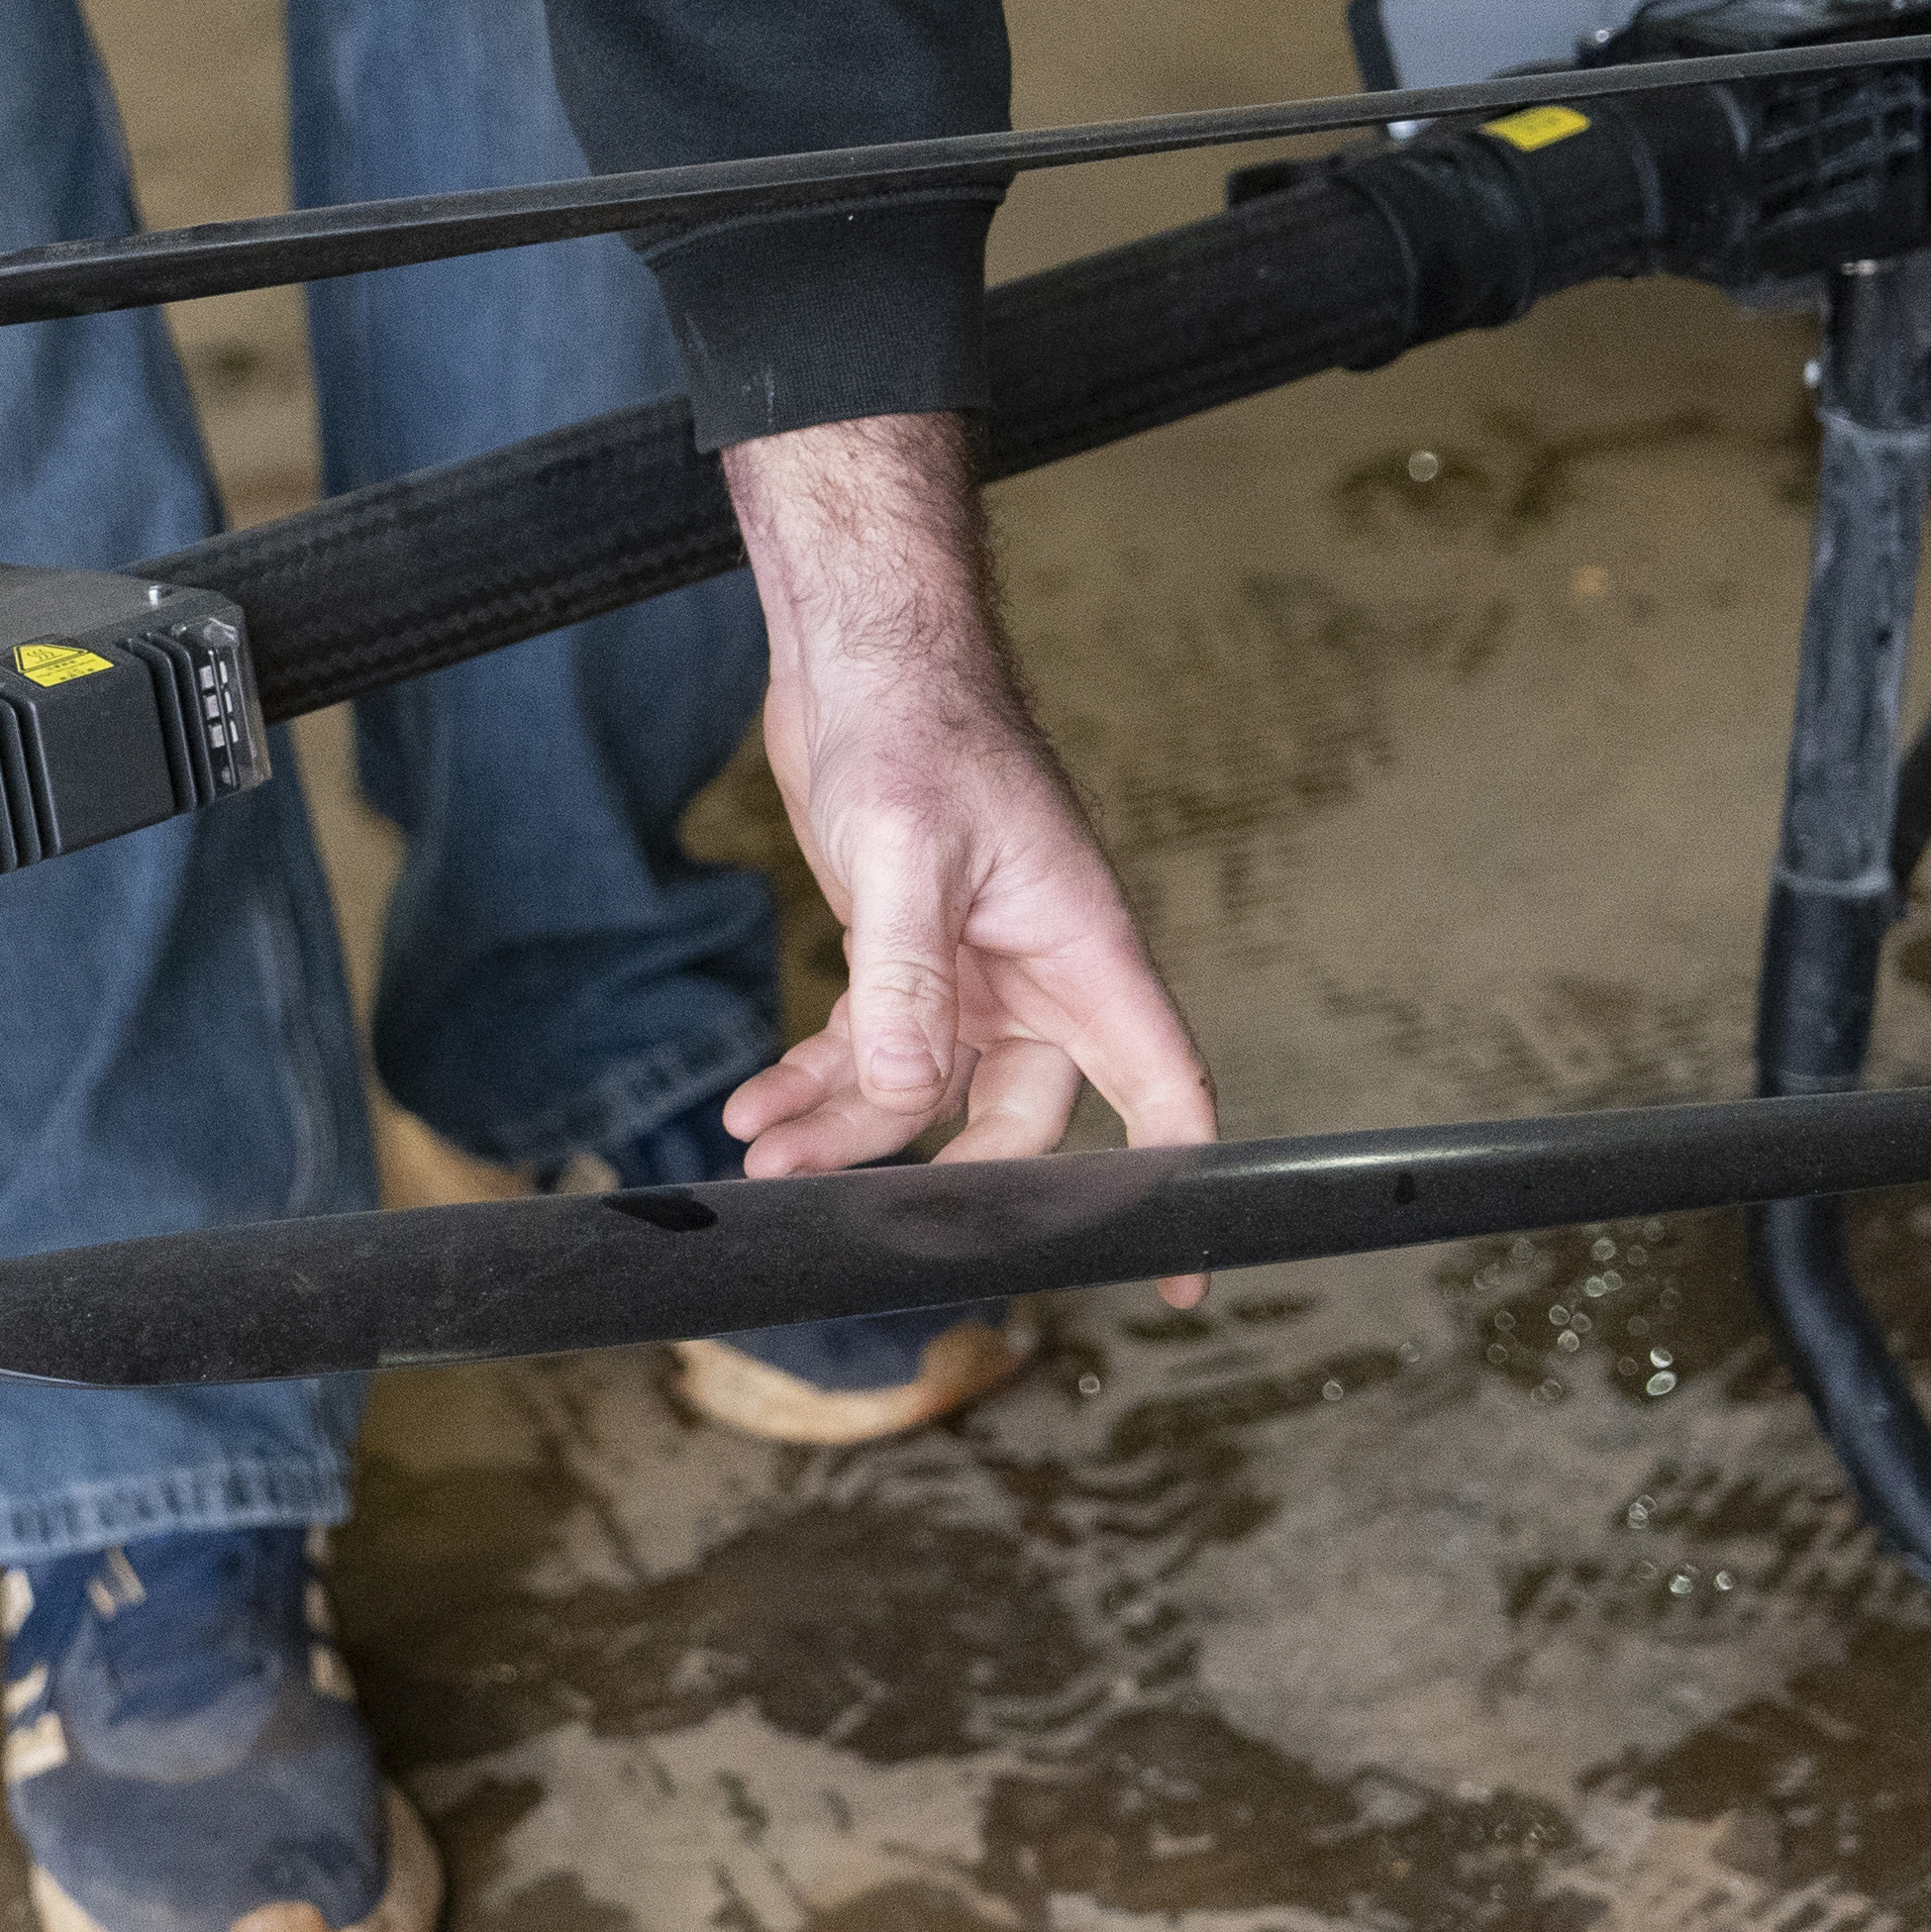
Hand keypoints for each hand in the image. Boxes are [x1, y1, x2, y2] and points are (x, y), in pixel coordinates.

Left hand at [714, 418, 1215, 1291]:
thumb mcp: (906, 848)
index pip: (1165, 1091)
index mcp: (1082, 952)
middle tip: (846, 1216)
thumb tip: (901, 1091)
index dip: (1174, 1186)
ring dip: (844, 1133)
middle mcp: (1038, 974)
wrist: (860, 653)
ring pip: (922, 1094)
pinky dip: (813, 1082)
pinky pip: (868, 1048)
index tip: (1178, 1278)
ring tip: (760, 1158)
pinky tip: (752, 1108)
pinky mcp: (902, 953)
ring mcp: (969, 968)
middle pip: (1017, 1120)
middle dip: (935, 1177)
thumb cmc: (915, 724)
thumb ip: (905, 974)